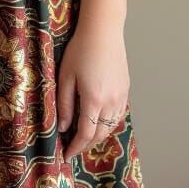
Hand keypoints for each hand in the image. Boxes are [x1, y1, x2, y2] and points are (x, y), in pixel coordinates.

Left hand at [56, 16, 129, 163]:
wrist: (103, 31)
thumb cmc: (80, 50)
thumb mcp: (66, 76)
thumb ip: (64, 104)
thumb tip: (62, 127)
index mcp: (93, 100)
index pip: (85, 134)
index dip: (76, 148)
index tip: (67, 155)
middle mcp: (111, 102)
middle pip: (100, 134)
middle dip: (86, 145)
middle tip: (73, 149)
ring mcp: (121, 97)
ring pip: (111, 127)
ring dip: (98, 136)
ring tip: (84, 138)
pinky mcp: (126, 90)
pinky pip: (118, 116)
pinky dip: (108, 125)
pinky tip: (99, 122)